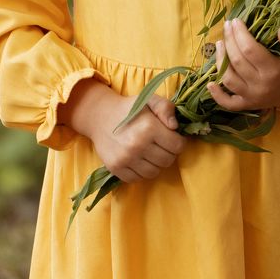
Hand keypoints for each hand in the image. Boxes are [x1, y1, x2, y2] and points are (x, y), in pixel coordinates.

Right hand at [60, 81, 185, 182]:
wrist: (100, 117)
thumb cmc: (129, 109)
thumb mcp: (150, 99)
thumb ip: (166, 108)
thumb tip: (175, 127)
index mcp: (149, 127)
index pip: (177, 146)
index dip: (179, 142)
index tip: (174, 138)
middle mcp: (137, 145)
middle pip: (167, 161)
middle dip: (169, 153)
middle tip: (163, 145)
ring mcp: (126, 159)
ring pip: (154, 173)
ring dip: (156, 164)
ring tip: (152, 152)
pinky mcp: (116, 168)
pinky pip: (138, 179)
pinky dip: (142, 172)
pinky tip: (140, 160)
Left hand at [206, 19, 279, 111]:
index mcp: (274, 71)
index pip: (249, 49)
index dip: (239, 33)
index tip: (236, 20)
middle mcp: (261, 86)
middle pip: (236, 61)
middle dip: (229, 40)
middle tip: (227, 25)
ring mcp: (254, 98)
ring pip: (228, 79)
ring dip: (220, 61)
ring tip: (220, 44)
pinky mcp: (251, 105)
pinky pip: (230, 104)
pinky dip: (217, 96)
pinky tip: (210, 82)